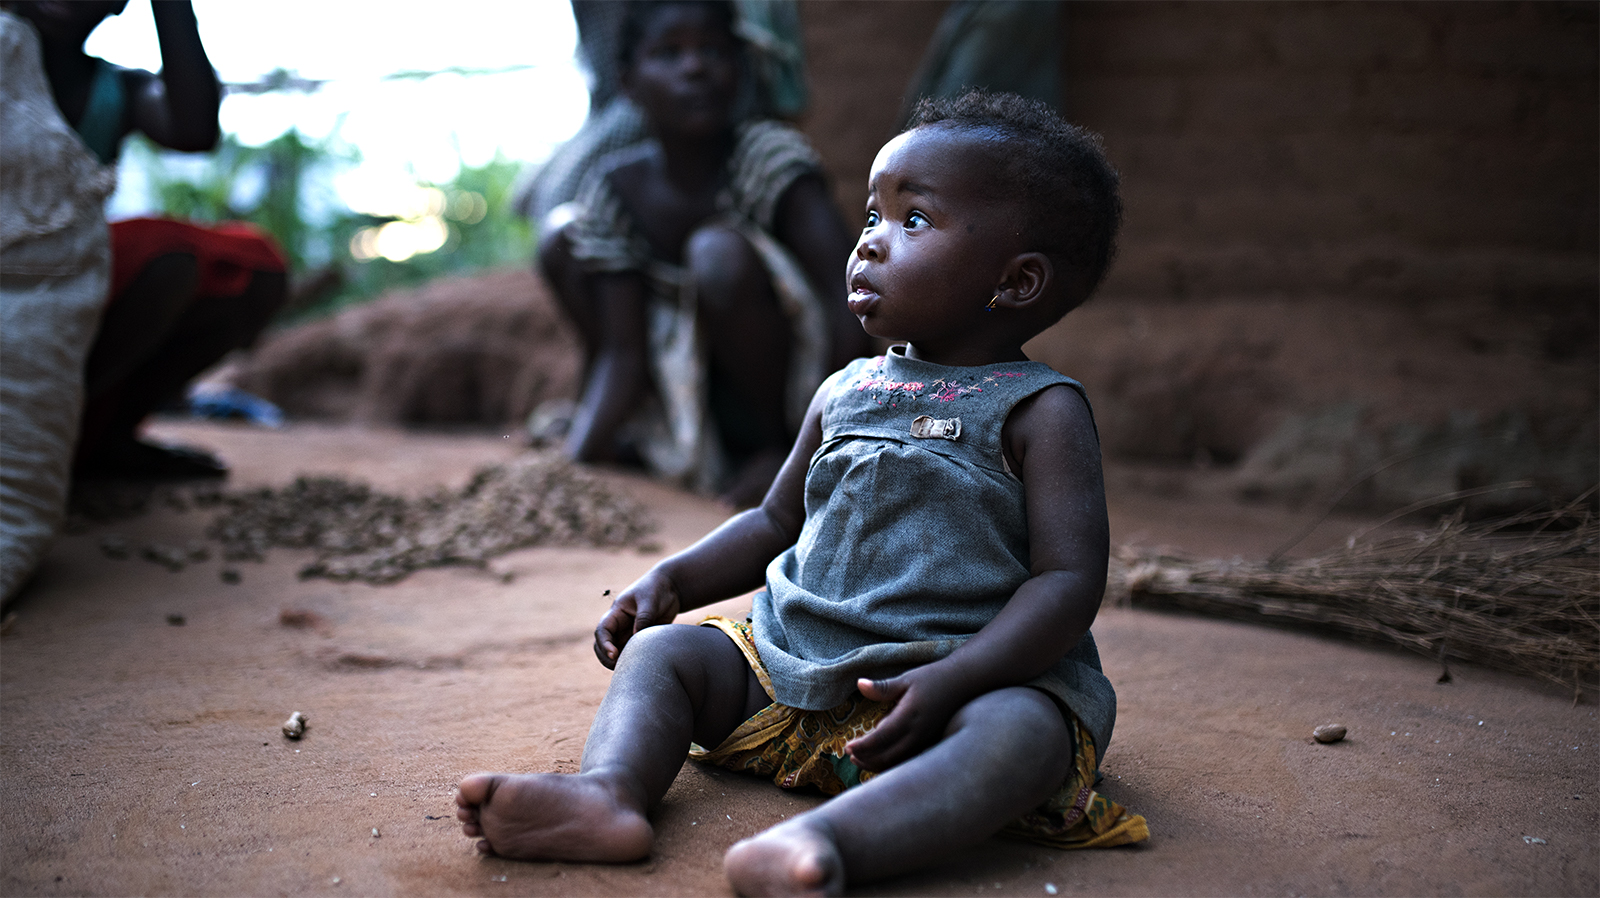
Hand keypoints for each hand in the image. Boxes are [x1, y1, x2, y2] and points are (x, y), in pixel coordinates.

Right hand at [593, 569, 680, 668]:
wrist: (670, 588)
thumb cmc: (656, 589)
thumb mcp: (650, 600)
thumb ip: (643, 618)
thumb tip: (637, 638)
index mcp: (616, 613)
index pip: (602, 631)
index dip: (604, 644)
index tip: (614, 654)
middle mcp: (619, 626)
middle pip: (602, 646)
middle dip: (607, 658)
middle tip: (621, 667)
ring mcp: (628, 634)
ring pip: (616, 653)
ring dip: (619, 663)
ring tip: (633, 669)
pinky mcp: (640, 641)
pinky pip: (632, 654)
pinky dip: (634, 662)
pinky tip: (644, 666)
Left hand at [844, 665, 968, 771]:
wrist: (964, 683)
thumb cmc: (933, 678)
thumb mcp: (907, 679)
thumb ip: (883, 687)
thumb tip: (860, 684)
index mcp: (909, 717)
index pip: (880, 739)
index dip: (862, 746)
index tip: (847, 747)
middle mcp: (918, 734)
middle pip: (887, 757)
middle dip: (866, 759)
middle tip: (850, 755)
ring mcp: (926, 741)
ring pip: (898, 763)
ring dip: (878, 765)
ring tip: (861, 761)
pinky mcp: (930, 744)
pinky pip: (909, 761)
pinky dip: (892, 764)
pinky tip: (882, 759)